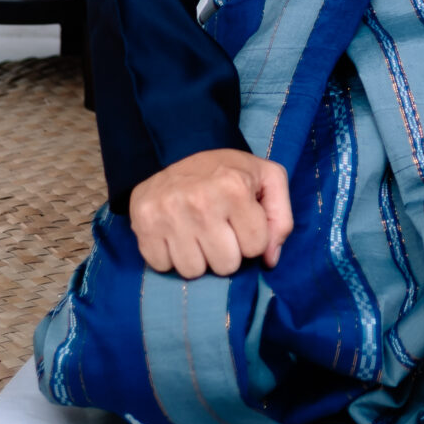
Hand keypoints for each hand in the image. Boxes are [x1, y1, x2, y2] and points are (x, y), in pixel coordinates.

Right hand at [129, 147, 292, 278]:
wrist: (175, 151)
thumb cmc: (227, 171)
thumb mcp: (267, 178)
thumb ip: (280, 218)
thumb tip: (270, 260)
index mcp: (234, 187)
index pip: (255, 247)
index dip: (252, 238)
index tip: (242, 221)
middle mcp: (200, 201)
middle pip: (226, 265)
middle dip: (227, 252)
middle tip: (219, 229)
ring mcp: (168, 214)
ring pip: (193, 271)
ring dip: (198, 257)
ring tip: (197, 232)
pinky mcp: (143, 224)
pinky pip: (162, 266)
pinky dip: (170, 256)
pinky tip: (175, 234)